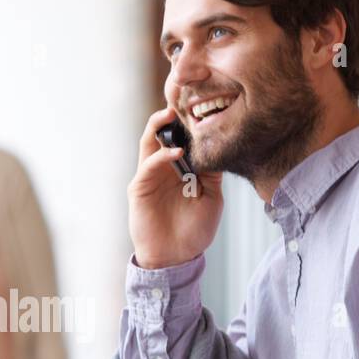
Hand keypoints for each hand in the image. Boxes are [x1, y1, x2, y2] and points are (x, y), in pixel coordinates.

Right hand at [128, 106, 224, 269]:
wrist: (176, 258)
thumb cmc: (194, 231)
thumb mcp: (212, 198)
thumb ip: (212, 174)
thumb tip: (219, 146)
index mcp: (182, 168)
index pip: (183, 138)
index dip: (190, 122)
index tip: (204, 104)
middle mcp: (164, 168)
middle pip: (163, 133)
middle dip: (171, 116)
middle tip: (184, 100)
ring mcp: (150, 176)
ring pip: (149, 142)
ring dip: (158, 126)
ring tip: (171, 115)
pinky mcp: (139, 187)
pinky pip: (147, 165)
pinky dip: (160, 156)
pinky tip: (176, 153)